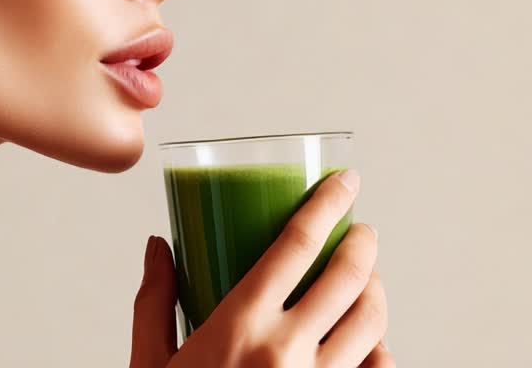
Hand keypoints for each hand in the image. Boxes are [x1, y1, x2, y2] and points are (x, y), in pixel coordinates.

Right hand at [130, 169, 392, 367]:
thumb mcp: (150, 363)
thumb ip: (155, 300)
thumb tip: (158, 246)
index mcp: (239, 325)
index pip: (299, 243)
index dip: (329, 203)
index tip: (346, 182)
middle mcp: (285, 352)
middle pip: (348, 276)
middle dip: (364, 244)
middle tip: (363, 232)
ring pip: (372, 322)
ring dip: (377, 292)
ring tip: (367, 282)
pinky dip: (381, 351)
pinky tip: (372, 342)